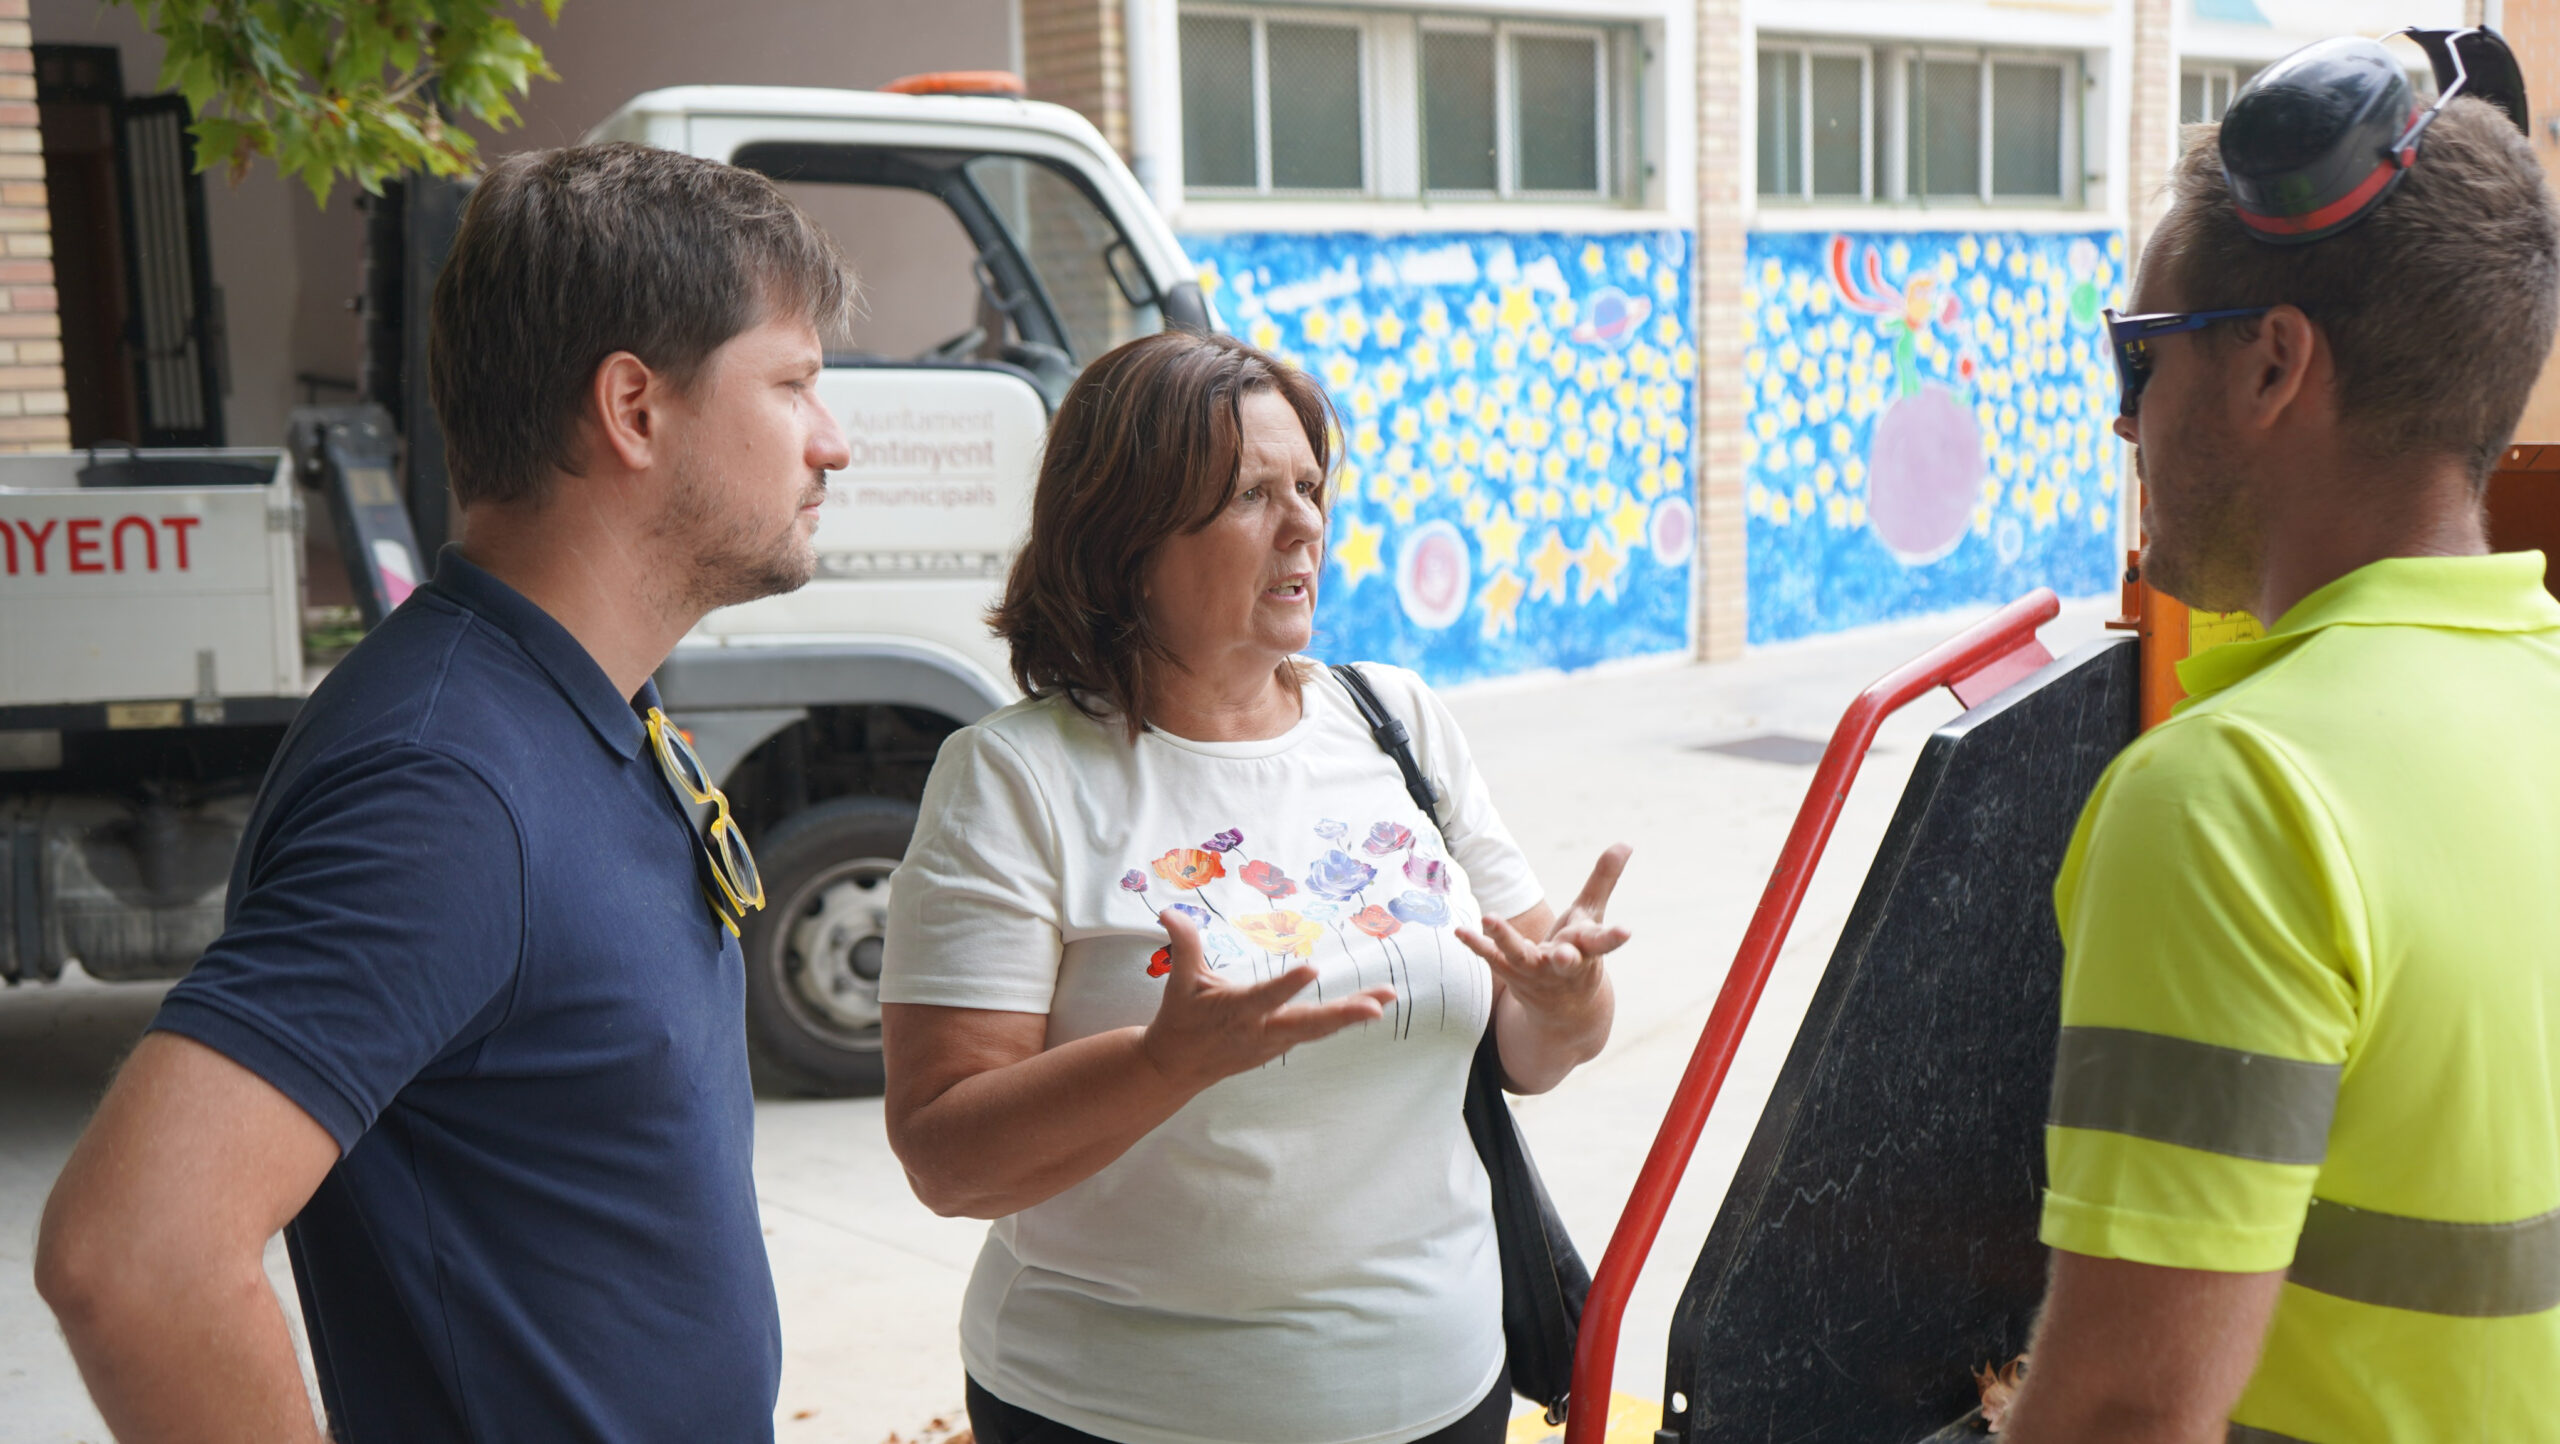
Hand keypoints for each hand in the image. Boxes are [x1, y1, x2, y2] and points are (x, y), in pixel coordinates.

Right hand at [1139, 910, 1393, 1093]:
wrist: (1177, 1068)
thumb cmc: (1180, 1019)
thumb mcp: (1181, 982)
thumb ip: (1185, 944)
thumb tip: (1169, 911)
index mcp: (1236, 1012)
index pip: (1265, 998)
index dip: (1287, 986)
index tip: (1311, 970)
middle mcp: (1260, 1030)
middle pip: (1306, 1025)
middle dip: (1342, 1016)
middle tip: (1376, 1007)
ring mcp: (1274, 1042)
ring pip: (1319, 1029)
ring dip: (1353, 1013)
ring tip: (1387, 996)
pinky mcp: (1282, 1045)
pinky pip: (1317, 1031)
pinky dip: (1343, 1019)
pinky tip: (1371, 1004)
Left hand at [1458, 843, 1631, 1027]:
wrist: (1564, 1008)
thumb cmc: (1580, 950)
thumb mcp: (1592, 916)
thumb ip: (1604, 879)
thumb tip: (1626, 842)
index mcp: (1587, 949)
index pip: (1602, 943)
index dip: (1613, 938)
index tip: (1626, 932)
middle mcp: (1563, 966)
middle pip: (1565, 961)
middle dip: (1565, 959)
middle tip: (1563, 955)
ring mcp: (1535, 972)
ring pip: (1521, 957)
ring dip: (1506, 939)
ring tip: (1490, 919)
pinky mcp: (1511, 973)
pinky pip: (1492, 958)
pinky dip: (1476, 945)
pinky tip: (1460, 931)